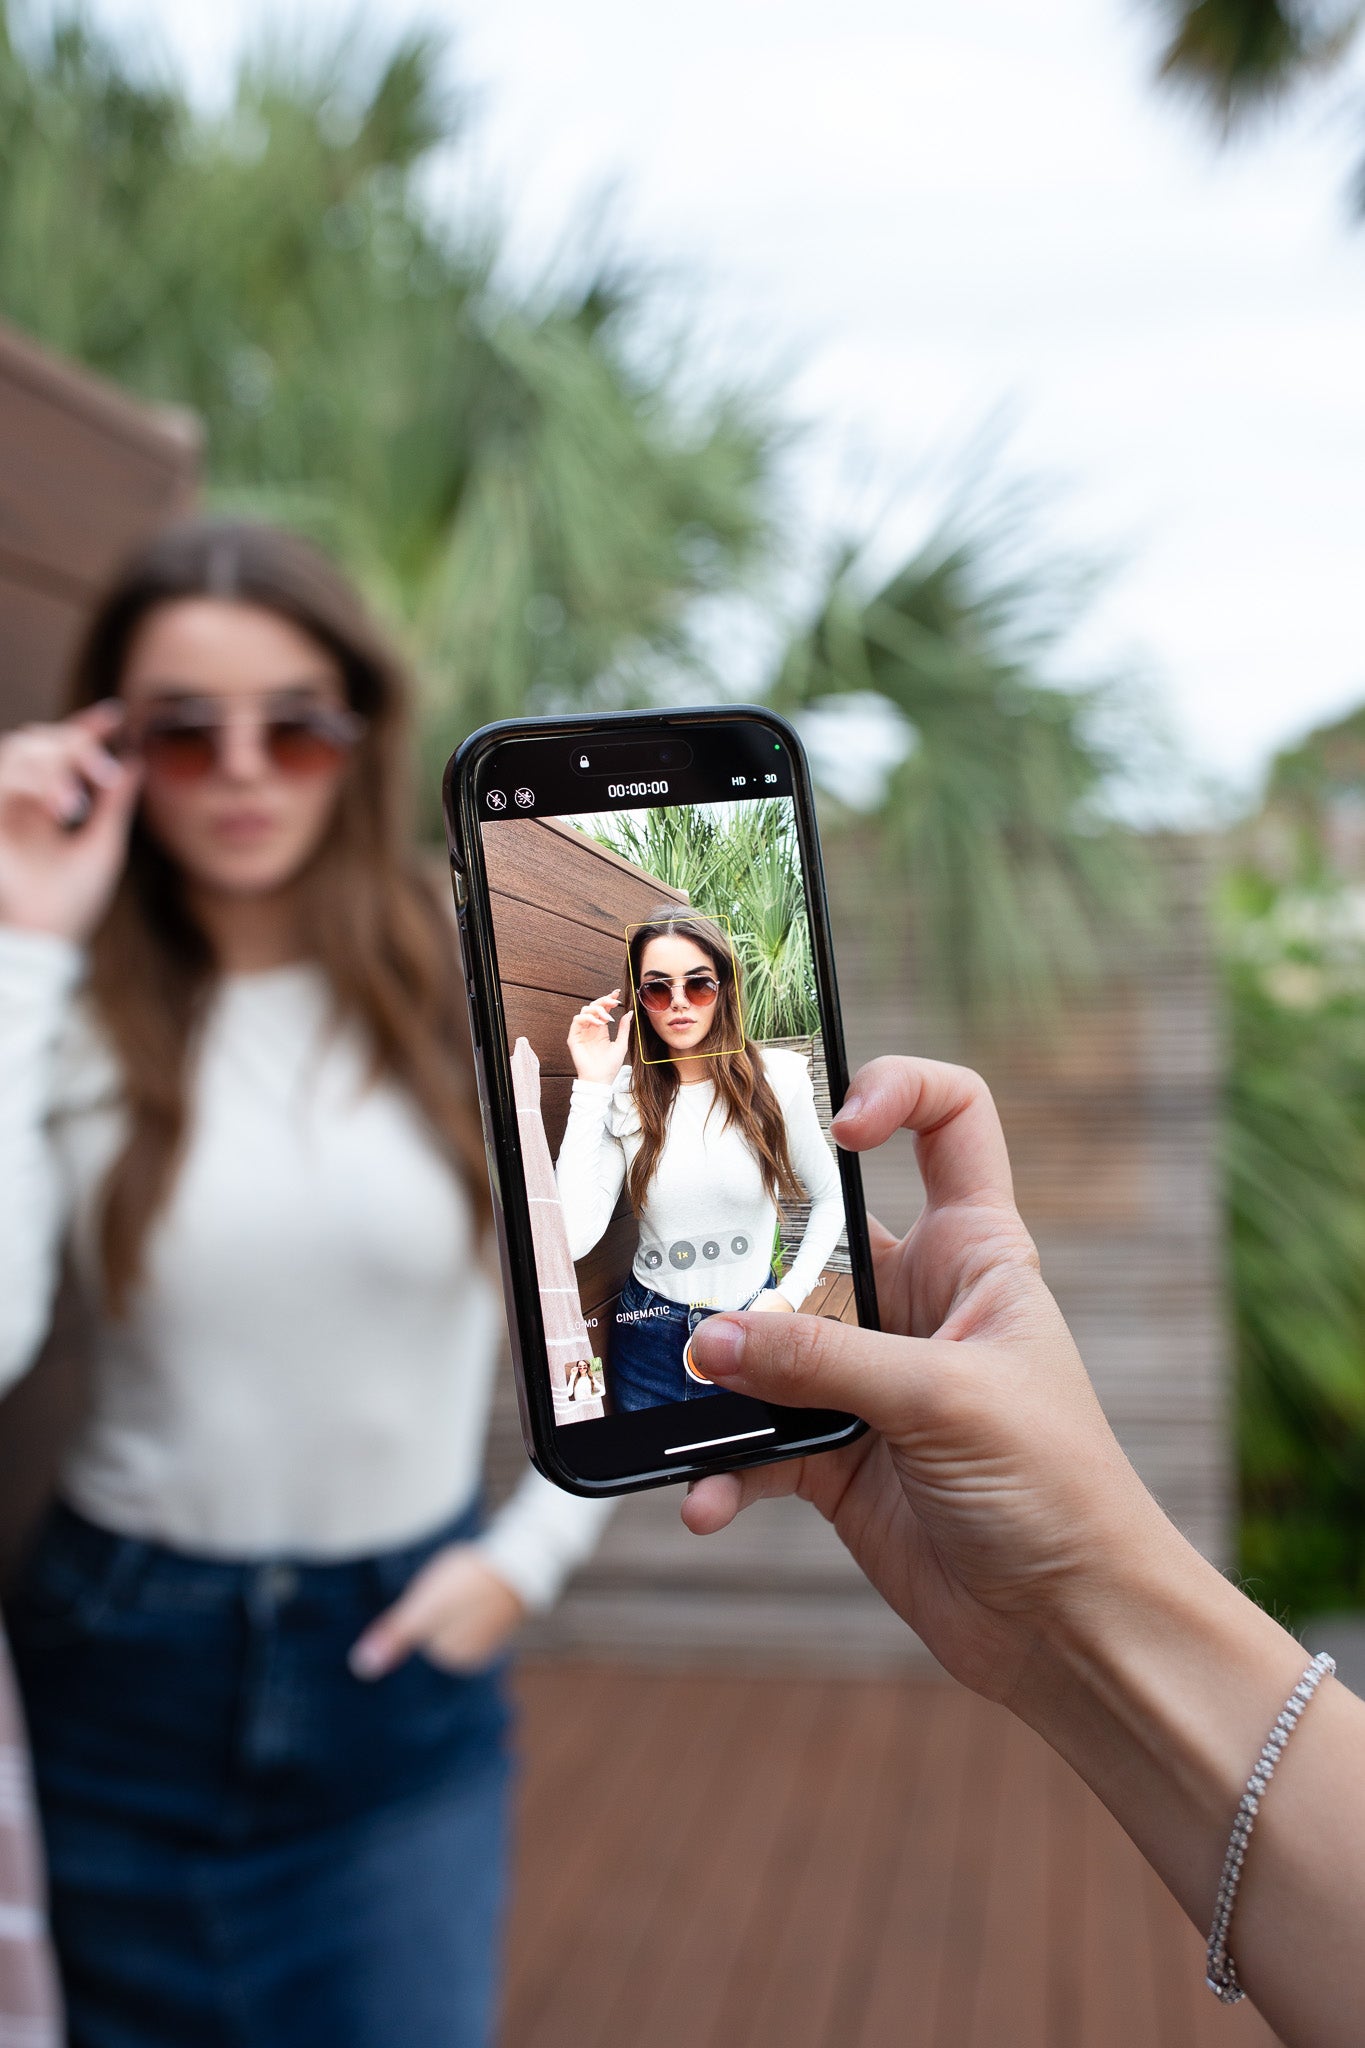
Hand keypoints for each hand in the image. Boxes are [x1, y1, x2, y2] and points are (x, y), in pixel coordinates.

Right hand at [0, 704, 141, 941]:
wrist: (43, 942)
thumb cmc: (70, 904)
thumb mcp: (102, 849)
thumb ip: (113, 806)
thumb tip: (135, 763)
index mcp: (45, 807)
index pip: (63, 755)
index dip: (85, 729)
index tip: (115, 714)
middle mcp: (20, 802)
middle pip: (38, 742)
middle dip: (74, 746)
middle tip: (105, 777)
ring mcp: (2, 808)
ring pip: (17, 751)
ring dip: (53, 766)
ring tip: (75, 806)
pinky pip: (2, 781)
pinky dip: (32, 783)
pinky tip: (59, 807)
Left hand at [348, 1545, 526, 1678]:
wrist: (519, 1558)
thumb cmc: (469, 1581)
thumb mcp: (423, 1608)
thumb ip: (395, 1636)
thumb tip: (362, 1667)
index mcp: (452, 1656)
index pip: (419, 1628)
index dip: (424, 1603)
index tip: (440, 1592)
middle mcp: (472, 1654)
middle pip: (436, 1624)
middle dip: (439, 1601)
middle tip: (454, 1584)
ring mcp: (487, 1635)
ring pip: (453, 1612)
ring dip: (456, 1594)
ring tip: (470, 1582)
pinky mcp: (498, 1616)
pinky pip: (472, 1604)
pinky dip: (472, 1590)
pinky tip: (483, 1582)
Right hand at [566, 988, 632, 1084]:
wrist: (600, 1080)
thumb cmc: (610, 1066)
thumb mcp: (621, 1044)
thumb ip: (624, 1028)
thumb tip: (628, 1013)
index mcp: (601, 1030)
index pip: (603, 1010)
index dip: (609, 1000)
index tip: (617, 994)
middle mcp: (591, 1029)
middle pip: (593, 1006)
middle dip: (603, 1001)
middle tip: (614, 1002)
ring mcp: (582, 1032)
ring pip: (585, 1010)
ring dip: (597, 1010)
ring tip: (607, 1018)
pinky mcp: (574, 1037)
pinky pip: (577, 1020)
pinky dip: (588, 1018)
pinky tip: (598, 1024)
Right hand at [682, 1055, 1165, 1707]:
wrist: (1069, 1628)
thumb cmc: (1057, 1490)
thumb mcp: (945, 1401)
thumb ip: (823, 1363)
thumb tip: (709, 1345)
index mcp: (976, 1251)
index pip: (951, 1123)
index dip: (897, 1091)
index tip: (837, 1124)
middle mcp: (916, 1302)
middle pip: (816, 1235)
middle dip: (745, 1246)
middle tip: (679, 1254)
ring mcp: (871, 1379)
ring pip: (767, 1342)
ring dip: (719, 1373)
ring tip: (681, 1394)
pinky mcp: (837, 1457)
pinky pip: (756, 1441)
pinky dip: (723, 1469)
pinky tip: (704, 1502)